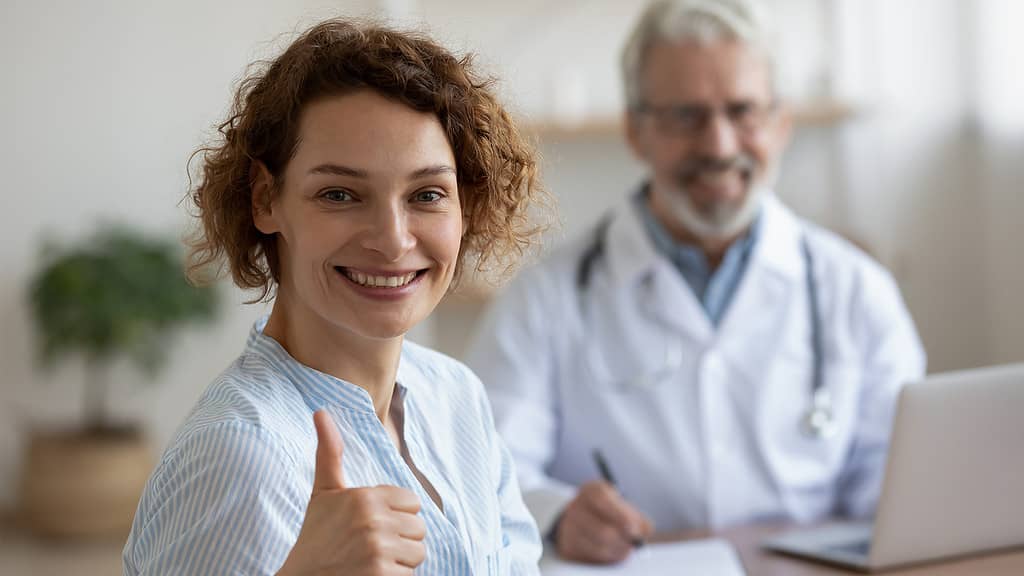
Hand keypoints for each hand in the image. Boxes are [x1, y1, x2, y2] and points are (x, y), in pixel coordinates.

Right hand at [277, 410, 426, 575]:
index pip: (412, 503)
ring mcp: (379, 550)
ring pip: (418, 553)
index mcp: (365, 496)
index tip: (371, 525)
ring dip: (399, 561)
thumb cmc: (316, 537)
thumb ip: (329, 452)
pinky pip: (410, 575)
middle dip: (400, 539)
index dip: (395, 515)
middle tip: (370, 546)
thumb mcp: (323, 493)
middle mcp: (374, 521)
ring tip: (370, 561)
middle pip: (419, 529)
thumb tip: (321, 411)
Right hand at [554, 481, 653, 563]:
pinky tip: (612, 549)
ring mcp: (569, 528)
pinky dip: (608, 556)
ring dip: (618, 550)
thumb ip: (637, 517)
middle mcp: (576, 508)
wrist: (583, 519)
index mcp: (590, 491)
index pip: (602, 500)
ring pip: (599, 547)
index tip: (634, 529)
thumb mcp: (623, 506)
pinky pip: (592, 557)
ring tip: (626, 546)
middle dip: (622, 540)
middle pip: (601, 531)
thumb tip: (646, 530)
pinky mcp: (569, 547)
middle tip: (634, 543)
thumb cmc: (610, 510)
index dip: (620, 516)